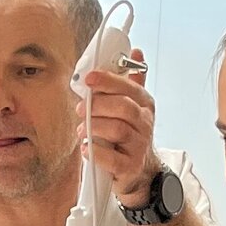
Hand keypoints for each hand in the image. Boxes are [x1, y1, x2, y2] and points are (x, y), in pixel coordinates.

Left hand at [76, 48, 161, 203]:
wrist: (140, 173)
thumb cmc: (130, 136)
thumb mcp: (134, 107)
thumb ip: (131, 82)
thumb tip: (136, 51)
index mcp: (144, 105)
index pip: (129, 88)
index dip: (109, 81)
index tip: (89, 78)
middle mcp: (145, 124)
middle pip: (123, 107)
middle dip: (98, 105)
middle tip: (80, 108)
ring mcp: (139, 146)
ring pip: (117, 129)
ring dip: (94, 127)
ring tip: (81, 130)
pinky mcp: (129, 167)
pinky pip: (112, 158)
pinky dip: (95, 152)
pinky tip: (86, 148)